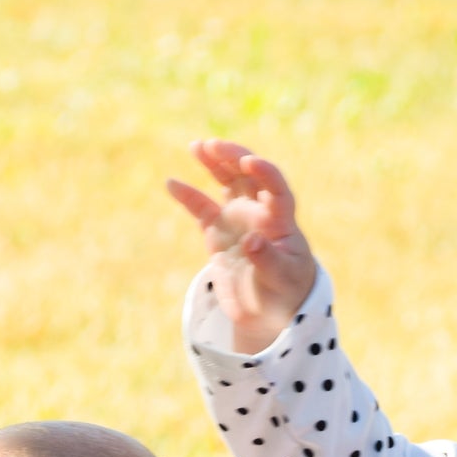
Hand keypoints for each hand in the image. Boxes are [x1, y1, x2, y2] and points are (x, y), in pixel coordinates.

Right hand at [167, 139, 317, 353]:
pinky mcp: (218, 231)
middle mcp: (259, 212)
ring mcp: (238, 218)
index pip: (276, 188)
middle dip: (233, 156)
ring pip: (227, 181)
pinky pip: (201, 208)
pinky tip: (172, 183)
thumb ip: (267, 260)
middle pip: (248, 175)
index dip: (265, 171)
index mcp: (281, 221)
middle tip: (213, 145)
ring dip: (214, 162)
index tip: (249, 162)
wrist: (267, 310)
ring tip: (197, 147)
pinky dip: (188, 196)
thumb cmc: (284, 292)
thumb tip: (251, 241)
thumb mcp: (281, 279)